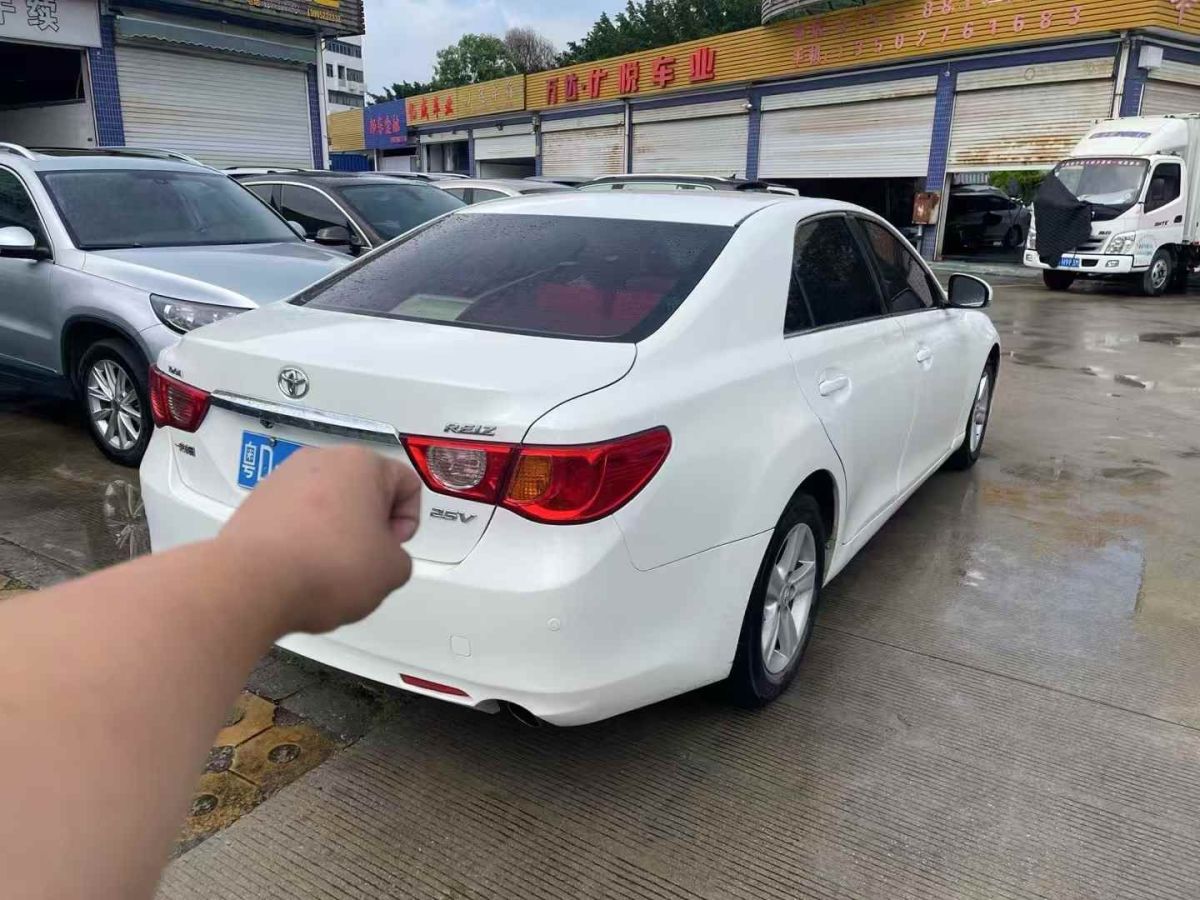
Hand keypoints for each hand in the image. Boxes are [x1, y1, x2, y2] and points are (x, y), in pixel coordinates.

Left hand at [217, 445, 420, 633]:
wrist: (253, 583)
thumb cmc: (330, 567)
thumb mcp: (391, 571)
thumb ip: (399, 557)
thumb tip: (377, 556)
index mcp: (362, 463)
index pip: (407, 484)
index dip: (407, 522)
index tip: (388, 549)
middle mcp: (321, 459)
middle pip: (363, 491)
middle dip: (368, 525)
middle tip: (362, 561)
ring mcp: (283, 478)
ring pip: (327, 504)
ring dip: (335, 532)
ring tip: (326, 568)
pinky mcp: (256, 501)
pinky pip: (295, 517)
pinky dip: (303, 538)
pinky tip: (298, 568)